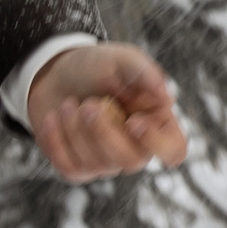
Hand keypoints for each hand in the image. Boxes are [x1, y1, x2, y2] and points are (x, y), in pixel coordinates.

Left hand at [25, 42, 187, 177]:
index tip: (133, 121)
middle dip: (103, 132)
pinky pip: (68, 167)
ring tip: (68, 104)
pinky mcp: (78, 168)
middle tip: (88, 104)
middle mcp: (137, 148)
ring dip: (76, 130)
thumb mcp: (122, 59)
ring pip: (96, 164)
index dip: (157, 143)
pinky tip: (52, 119)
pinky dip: (56, 141)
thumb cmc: (98, 67)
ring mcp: (107, 163)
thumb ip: (144, 73)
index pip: (174, 151)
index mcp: (157, 123)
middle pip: (131, 161)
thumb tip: (166, 96)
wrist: (58, 73)